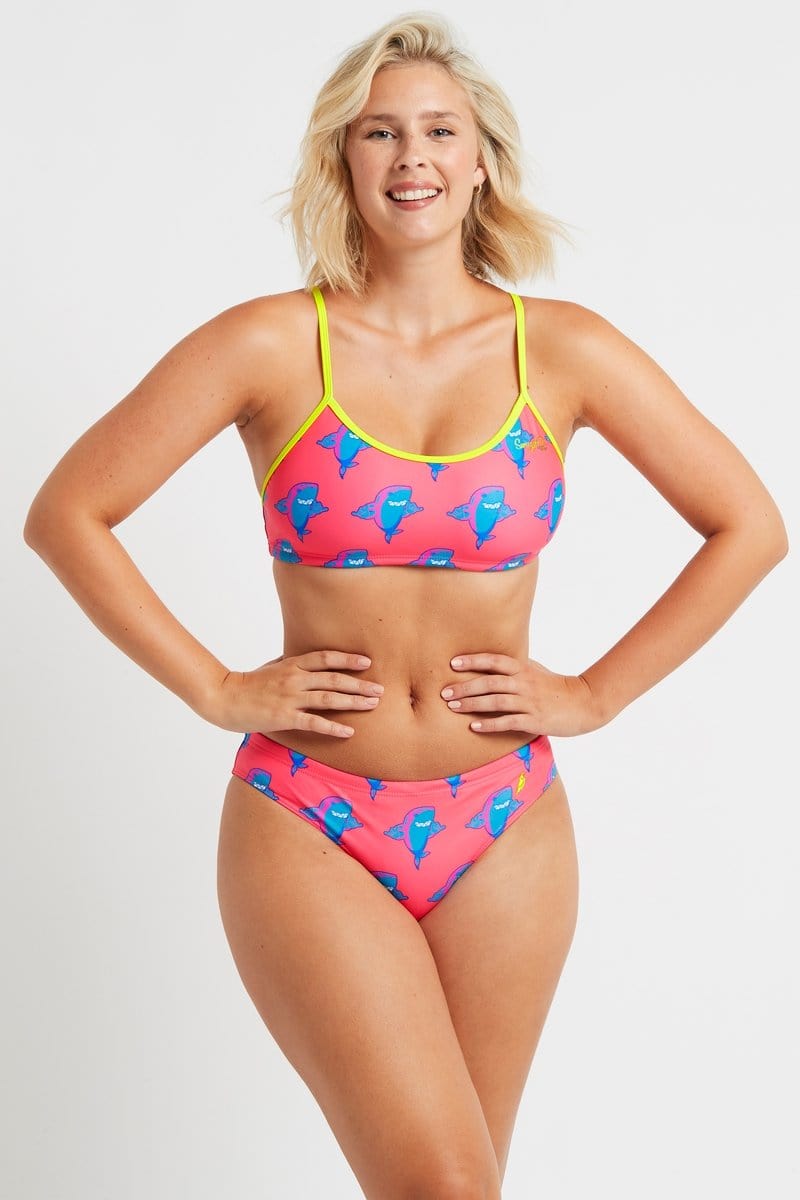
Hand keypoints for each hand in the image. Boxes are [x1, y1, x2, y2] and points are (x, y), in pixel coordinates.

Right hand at [205, 650, 383, 737]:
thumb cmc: (248, 683)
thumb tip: (306, 657)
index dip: (348, 659)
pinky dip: (333, 727)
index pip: (325, 658)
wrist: (224, 698)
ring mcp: (290, 698)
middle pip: (334, 679)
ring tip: (372, 705)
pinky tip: (349, 731)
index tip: (367, 662)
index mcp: (292, 664)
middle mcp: (294, 679)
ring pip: (328, 699)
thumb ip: (291, 662)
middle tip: (380, 689)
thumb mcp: (271, 666)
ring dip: (353, 702)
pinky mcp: (284, 717)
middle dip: (359, 684)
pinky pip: (314, 723)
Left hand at [440, 653, 606, 736]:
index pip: (494, 660)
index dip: (473, 660)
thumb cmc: (556, 686)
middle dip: (465, 687)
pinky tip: (474, 726)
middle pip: (490, 682)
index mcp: (523, 668)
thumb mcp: (536, 669)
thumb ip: (516, 665)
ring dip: (472, 704)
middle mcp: (524, 683)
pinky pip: (508, 722)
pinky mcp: (534, 721)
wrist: (584, 703)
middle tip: (444, 692)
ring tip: (453, 707)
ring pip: (496, 701)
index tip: (452, 663)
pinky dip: (489, 724)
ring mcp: (529, 702)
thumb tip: (493, 660)